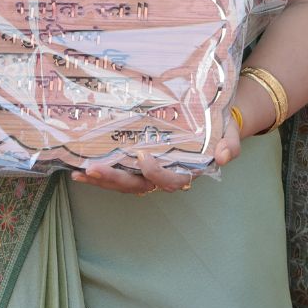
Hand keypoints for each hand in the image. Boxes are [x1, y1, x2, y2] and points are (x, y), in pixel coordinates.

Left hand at [72, 110, 242, 194]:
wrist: (212, 122)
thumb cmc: (219, 129)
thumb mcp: (228, 133)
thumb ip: (228, 145)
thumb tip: (222, 156)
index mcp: (186, 171)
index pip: (170, 181)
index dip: (156, 173)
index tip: (144, 157)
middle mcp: (164, 175)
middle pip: (138, 185)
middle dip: (115, 180)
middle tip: (94, 170)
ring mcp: (148, 171)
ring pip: (124, 183)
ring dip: (102, 180)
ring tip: (80, 174)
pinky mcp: (136, 163)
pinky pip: (118, 172)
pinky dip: (100, 174)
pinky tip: (79, 170)